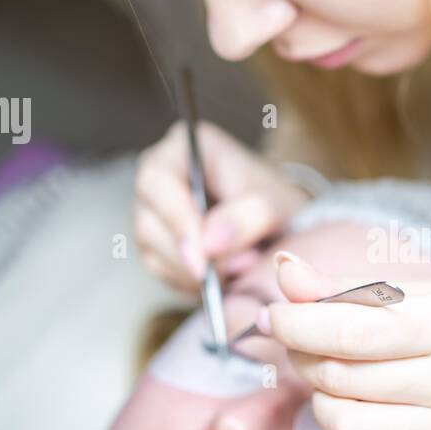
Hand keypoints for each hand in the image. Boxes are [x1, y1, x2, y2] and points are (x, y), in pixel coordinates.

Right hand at [134, 121, 312, 292]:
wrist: (282, 225)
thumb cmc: (276, 203)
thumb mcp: (275, 205)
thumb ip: (247, 218)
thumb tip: (209, 244)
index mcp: (185, 148)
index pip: (159, 180)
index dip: (177, 220)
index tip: (203, 256)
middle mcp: (159, 176)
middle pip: (148, 220)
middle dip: (188, 254)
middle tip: (228, 271)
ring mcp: (153, 212)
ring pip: (151, 250)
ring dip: (193, 271)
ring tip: (238, 270)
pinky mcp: (155, 244)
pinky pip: (161, 271)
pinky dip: (190, 281)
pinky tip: (222, 278)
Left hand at [265, 252, 430, 429]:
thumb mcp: (430, 292)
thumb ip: (352, 288)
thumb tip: (284, 274)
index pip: (353, 330)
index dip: (297, 324)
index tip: (274, 316)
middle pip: (345, 377)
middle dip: (305, 357)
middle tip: (304, 345)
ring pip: (350, 429)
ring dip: (322, 405)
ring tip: (334, 386)